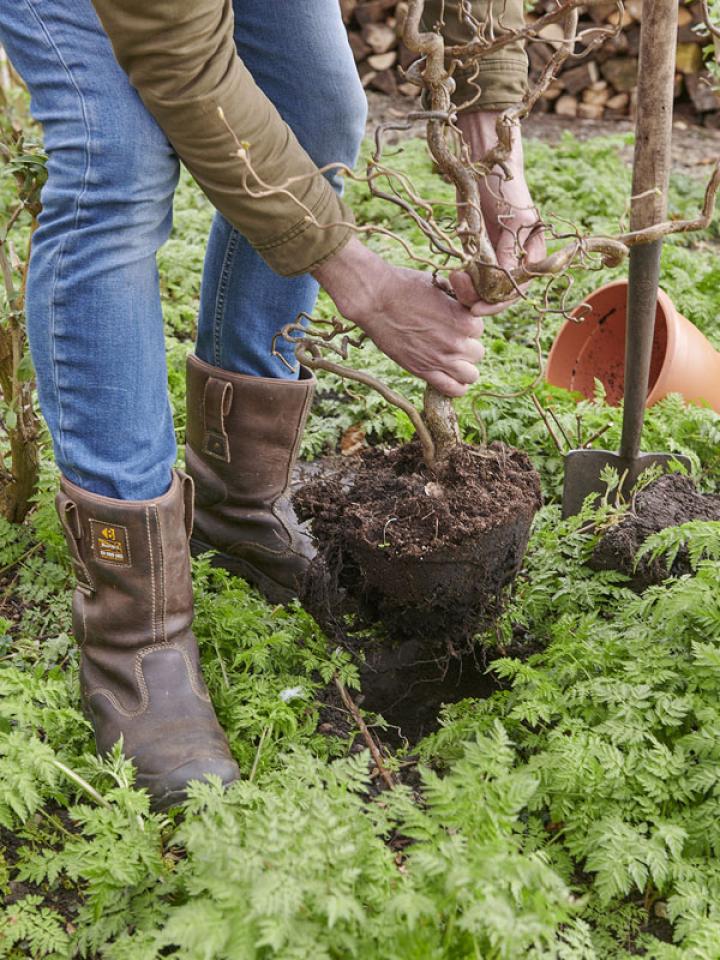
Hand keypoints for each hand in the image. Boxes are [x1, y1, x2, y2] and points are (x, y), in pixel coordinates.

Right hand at [313, 238, 508, 397]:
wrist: (375, 300)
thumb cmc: (405, 287)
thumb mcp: (439, 285)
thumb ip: (458, 299)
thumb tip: (466, 305)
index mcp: (464, 319)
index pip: (479, 330)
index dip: (466, 325)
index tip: (452, 322)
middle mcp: (456, 342)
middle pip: (477, 353)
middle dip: (466, 346)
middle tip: (449, 339)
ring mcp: (440, 359)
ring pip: (471, 375)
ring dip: (464, 368)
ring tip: (451, 360)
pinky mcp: (423, 371)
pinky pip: (453, 389)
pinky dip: (456, 387)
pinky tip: (451, 379)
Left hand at [450, 111, 546, 307]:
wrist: (485, 164)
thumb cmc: (508, 187)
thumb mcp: (514, 219)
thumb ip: (511, 250)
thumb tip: (506, 282)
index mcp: (532, 254)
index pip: (519, 289)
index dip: (500, 302)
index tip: (479, 306)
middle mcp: (513, 260)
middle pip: (499, 294)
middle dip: (480, 298)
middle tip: (462, 297)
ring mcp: (493, 256)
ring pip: (481, 288)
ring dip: (467, 290)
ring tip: (454, 279)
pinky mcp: (475, 250)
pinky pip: (469, 275)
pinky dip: (461, 279)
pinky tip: (452, 275)